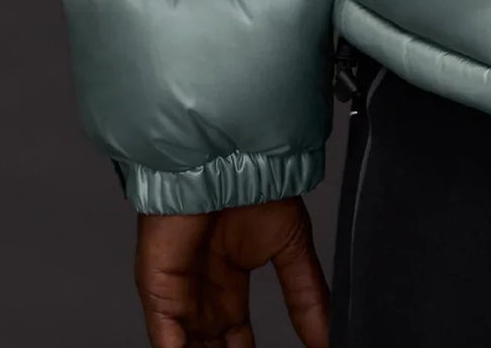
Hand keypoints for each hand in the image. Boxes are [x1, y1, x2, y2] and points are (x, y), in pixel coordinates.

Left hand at [134, 198, 329, 347]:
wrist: (232, 161)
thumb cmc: (256, 187)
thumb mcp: (292, 248)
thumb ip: (308, 297)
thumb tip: (330, 336)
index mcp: (230, 287)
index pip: (236, 342)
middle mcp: (202, 298)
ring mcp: (179, 299)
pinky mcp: (160, 297)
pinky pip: (166, 345)